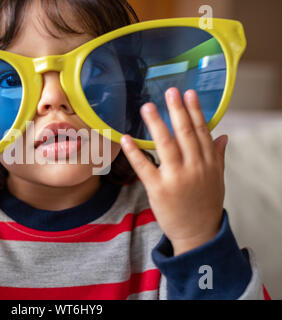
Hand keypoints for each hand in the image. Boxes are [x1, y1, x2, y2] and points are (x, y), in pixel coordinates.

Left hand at [120, 88, 227, 255]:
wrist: (198, 233)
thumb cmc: (206, 204)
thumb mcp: (217, 179)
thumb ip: (218, 156)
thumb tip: (223, 136)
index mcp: (208, 163)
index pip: (201, 131)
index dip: (195, 111)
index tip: (189, 93)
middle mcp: (194, 167)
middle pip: (184, 133)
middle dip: (177, 110)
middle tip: (170, 91)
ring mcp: (176, 178)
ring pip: (165, 145)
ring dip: (156, 124)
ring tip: (147, 107)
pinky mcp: (158, 189)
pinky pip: (144, 167)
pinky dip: (135, 152)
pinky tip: (126, 138)